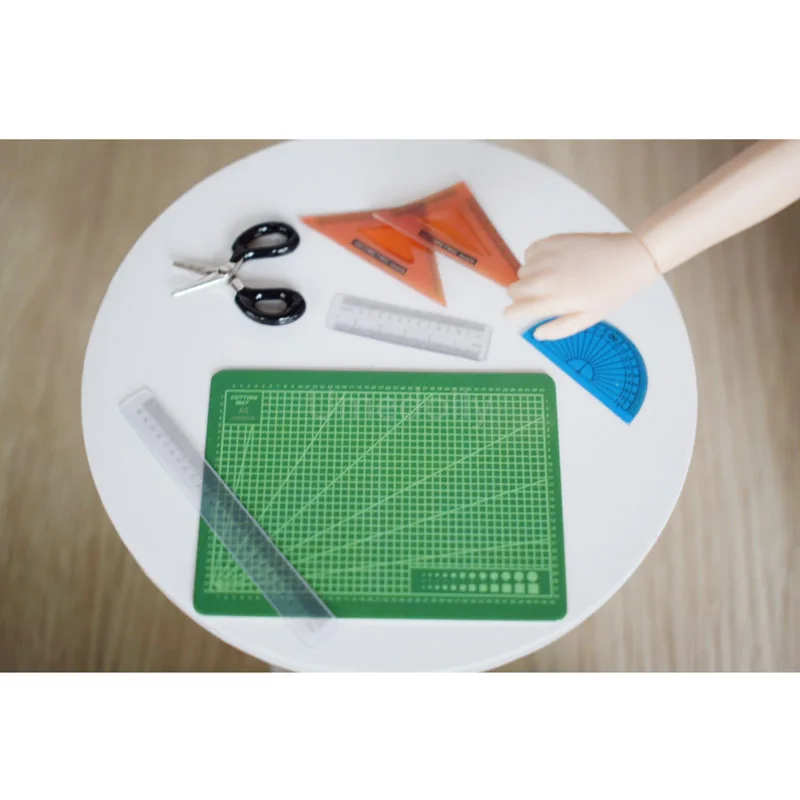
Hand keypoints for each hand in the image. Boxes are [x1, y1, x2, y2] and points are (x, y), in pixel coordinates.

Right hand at [503, 233, 660, 339]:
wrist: (629, 258)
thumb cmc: (611, 291)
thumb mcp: (588, 318)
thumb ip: (559, 329)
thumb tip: (537, 333)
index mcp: (551, 300)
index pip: (512, 311)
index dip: (515, 315)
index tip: (523, 314)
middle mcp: (542, 278)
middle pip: (512, 290)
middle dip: (522, 296)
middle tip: (545, 296)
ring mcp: (545, 257)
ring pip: (522, 271)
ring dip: (531, 276)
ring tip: (556, 276)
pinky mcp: (550, 240)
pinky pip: (530, 253)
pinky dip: (537, 259)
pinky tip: (557, 262)